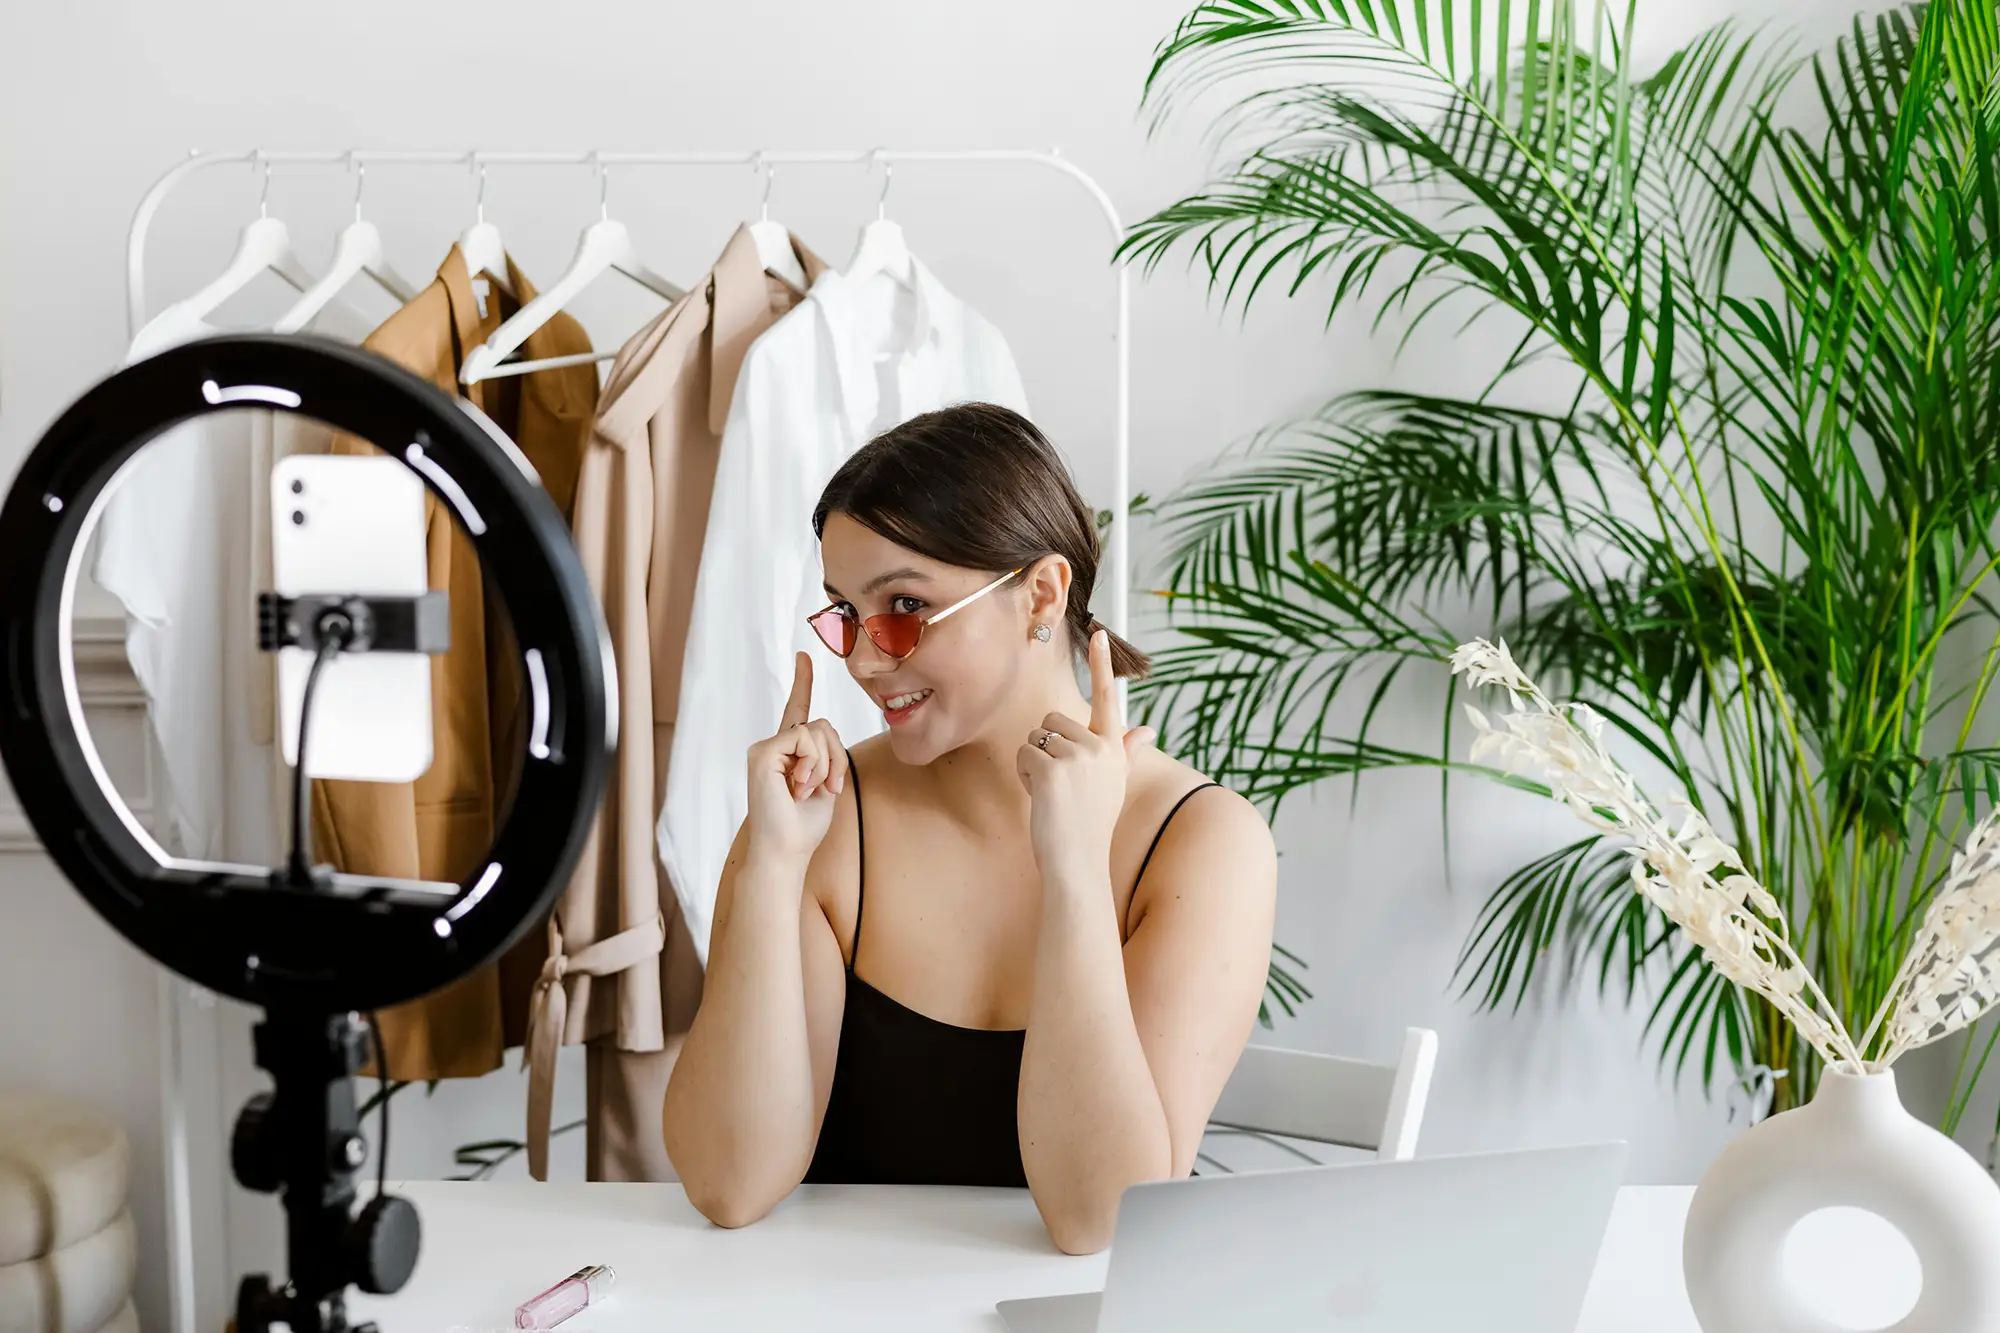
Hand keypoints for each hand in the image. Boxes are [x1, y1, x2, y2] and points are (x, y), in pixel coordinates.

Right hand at [746, 653, 847, 864]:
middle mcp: (774, 747)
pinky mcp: (762, 753)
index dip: (802, 682)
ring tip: (807, 790)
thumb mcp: (826, 784)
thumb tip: (826, 734)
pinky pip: (804, 739)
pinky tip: (797, 786)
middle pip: (823, 725)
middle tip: (825, 788)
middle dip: (837, 758)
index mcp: (789, 753)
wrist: (785, 851)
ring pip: (817, 731)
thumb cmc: (804, 826)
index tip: (804, 655)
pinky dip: (813, 764)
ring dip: (826, 765)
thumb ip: (828, 755)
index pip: (798, 711)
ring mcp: (765, 749)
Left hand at [1016, 631, 1155, 885]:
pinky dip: (1024, 777)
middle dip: (1045, 748)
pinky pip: (1023, 756)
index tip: (1097, 633)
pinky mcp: (1053, 769)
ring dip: (1033, 764)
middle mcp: (1100, 747)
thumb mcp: (1112, 782)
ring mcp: (1078, 757)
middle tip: (1060, 785)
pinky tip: (1041, 799)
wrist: (1079, 862)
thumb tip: (1146, 731)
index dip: (1100, 664)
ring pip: (1034, 738)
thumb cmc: (1090, 824)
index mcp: (1113, 748)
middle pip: (1051, 721)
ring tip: (1052, 794)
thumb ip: (1125, 751)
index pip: (1106, 698)